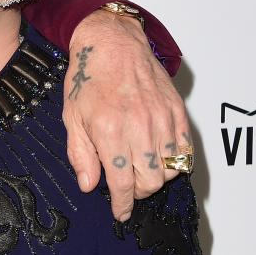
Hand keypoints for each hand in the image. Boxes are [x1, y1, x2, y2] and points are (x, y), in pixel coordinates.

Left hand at [61, 9, 189, 221]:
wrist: (112, 43)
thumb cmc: (87, 77)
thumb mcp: (71, 116)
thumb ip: (80, 153)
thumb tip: (88, 185)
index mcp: (109, 129)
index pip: (122, 182)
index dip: (122, 204)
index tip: (120, 212)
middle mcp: (138, 125)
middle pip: (150, 181)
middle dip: (137, 192)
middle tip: (126, 186)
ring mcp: (160, 118)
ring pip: (170, 169)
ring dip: (156, 178)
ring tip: (140, 171)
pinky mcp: (176, 110)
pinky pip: (184, 149)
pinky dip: (175, 160)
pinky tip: (160, 157)